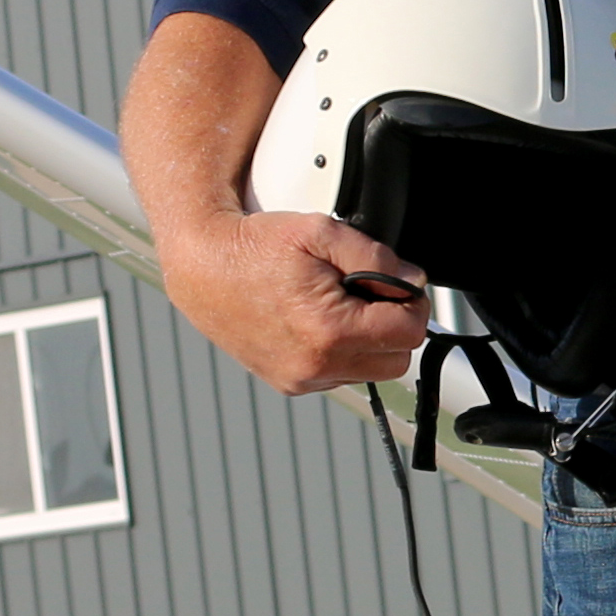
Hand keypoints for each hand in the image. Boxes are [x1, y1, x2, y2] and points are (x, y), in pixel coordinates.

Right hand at [159, 208, 430, 394]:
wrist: (202, 266)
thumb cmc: (256, 245)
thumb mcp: (321, 232)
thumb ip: (377, 258)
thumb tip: (414, 280)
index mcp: (329, 331)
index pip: (410, 332)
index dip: (411, 303)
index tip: (395, 283)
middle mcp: (315, 365)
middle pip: (397, 361)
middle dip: (393, 326)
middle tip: (370, 293)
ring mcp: (300, 380)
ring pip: (369, 372)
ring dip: (368, 342)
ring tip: (338, 305)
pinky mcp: (289, 384)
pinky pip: (339, 374)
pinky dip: (341, 351)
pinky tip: (318, 320)